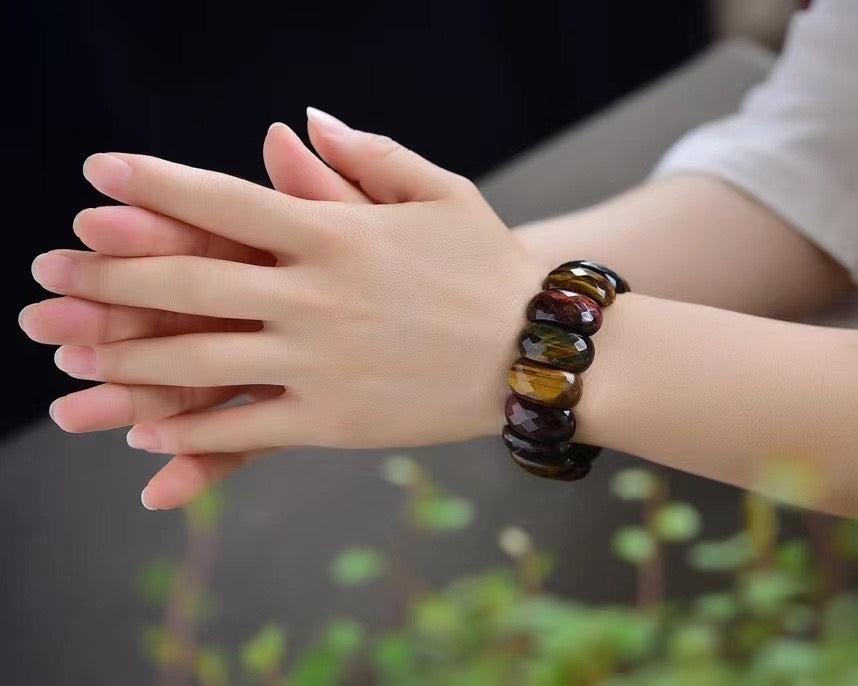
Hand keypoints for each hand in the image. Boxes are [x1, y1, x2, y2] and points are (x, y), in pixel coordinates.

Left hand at [26, 113, 542, 507]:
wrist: (534, 354)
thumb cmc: (488, 267)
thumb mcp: (440, 192)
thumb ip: (365, 155)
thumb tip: (299, 119)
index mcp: (336, 232)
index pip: (223, 200)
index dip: (152, 183)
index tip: (95, 173)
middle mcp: (315, 294)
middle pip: (188, 281)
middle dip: (107, 276)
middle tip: (47, 274)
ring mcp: (318, 361)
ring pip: (198, 359)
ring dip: (125, 357)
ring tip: (70, 356)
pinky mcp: (331, 421)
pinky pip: (243, 427)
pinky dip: (188, 432)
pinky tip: (143, 434)